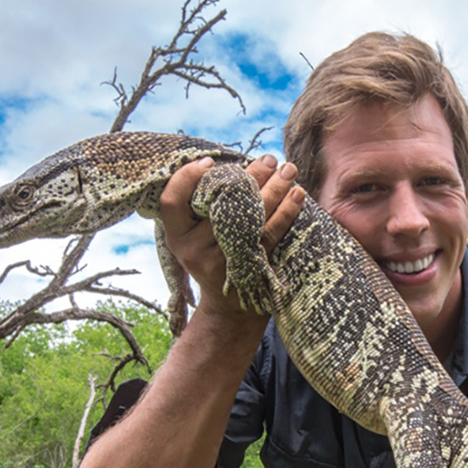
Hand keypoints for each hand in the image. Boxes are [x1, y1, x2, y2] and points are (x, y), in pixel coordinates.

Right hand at [157, 154, 304, 316]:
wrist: (231, 308)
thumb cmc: (213, 258)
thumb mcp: (194, 238)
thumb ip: (200, 208)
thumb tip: (227, 163)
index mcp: (177, 237)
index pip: (171, 201)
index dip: (186, 177)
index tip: (209, 161)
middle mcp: (195, 249)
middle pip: (221, 203)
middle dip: (249, 175)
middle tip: (268, 159)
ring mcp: (223, 261)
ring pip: (251, 215)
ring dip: (274, 188)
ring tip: (288, 169)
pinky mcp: (249, 268)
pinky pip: (271, 233)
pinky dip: (287, 211)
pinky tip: (297, 194)